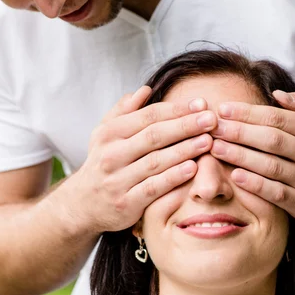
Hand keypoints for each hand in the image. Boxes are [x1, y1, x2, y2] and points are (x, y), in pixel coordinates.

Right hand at [71, 86, 215, 231]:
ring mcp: (118, 180)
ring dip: (185, 150)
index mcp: (110, 133)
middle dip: (185, 126)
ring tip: (209, 141)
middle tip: (211, 119)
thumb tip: (145, 89)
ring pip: (156, 161)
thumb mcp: (105, 134)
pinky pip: (154, 188)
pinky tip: (193, 168)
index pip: (148, 116)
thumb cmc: (103, 162)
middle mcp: (111, 155)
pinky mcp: (126, 203)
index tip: (202, 103)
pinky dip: (174, 178)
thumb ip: (124, 111)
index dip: (176, 109)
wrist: (83, 204)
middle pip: (154, 136)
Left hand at [211, 90, 294, 221]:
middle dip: (238, 133)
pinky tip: (235, 175)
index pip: (277, 118)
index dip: (247, 113)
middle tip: (213, 128)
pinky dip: (254, 184)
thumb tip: (276, 95)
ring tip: (215, 148)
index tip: (223, 109)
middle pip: (271, 140)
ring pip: (270, 167)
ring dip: (240, 156)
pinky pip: (275, 194)